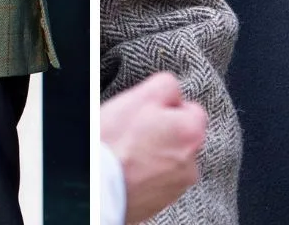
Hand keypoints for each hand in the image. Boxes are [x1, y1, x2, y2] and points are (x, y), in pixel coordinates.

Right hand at [100, 73, 206, 222]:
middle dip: (163, 132)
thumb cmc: (115, 143)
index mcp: (191, 133)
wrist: (97, 188)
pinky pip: (159, 180)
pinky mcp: (162, 202)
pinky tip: (130, 169)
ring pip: (170, 159)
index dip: (167, 107)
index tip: (147, 114)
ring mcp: (177, 186)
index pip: (191, 109)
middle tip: (136, 132)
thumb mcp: (142, 97)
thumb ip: (167, 86)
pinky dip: (148, 174)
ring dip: (156, 154)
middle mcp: (192, 163)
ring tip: (129, 153)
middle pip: (182, 136)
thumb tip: (175, 93)